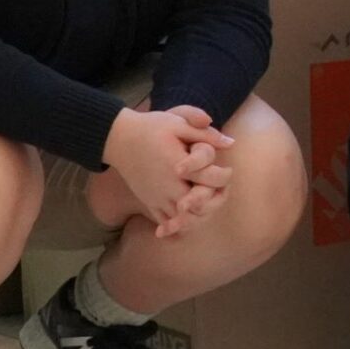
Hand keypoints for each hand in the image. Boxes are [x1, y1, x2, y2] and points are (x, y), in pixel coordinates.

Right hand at [153, 107, 236, 238]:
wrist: (118, 138)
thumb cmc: (150, 128)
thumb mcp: (178, 123)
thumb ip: (204, 134)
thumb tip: (230, 142)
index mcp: (178, 167)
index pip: (211, 180)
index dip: (224, 176)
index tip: (227, 170)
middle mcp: (168, 187)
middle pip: (201, 206)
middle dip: (215, 200)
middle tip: (221, 190)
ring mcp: (157, 199)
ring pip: (185, 220)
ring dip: (200, 215)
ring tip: (208, 201)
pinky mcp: (149, 203)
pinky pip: (166, 223)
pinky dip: (180, 225)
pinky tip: (189, 217)